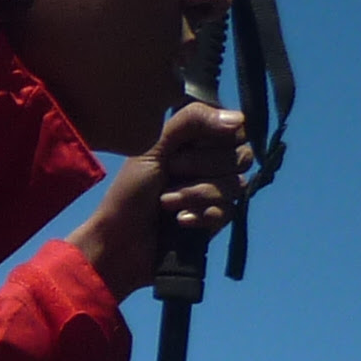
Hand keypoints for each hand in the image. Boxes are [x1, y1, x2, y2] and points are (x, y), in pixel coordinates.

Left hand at [69, 102, 252, 298]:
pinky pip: (228, 211)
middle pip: (242, 156)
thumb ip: (192, 121)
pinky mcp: (216, 219)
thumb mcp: (153, 146)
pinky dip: (201, 215)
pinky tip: (179, 221)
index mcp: (197, 140)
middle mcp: (211, 163)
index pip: (236, 129)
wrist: (119, 241)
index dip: (217, 138)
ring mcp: (216, 192)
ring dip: (195, 194)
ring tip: (165, 202)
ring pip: (235, 185)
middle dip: (201, 167)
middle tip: (170, 172)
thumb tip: (238, 119)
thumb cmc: (129, 190)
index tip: (184, 146)